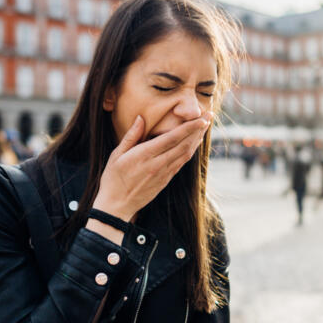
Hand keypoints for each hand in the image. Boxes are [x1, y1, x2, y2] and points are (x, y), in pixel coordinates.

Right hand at [94, 113, 212, 219]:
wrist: (117, 206)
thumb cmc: (113, 179)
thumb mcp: (116, 155)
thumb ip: (131, 136)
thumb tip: (141, 118)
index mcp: (144, 155)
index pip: (172, 138)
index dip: (190, 127)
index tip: (202, 117)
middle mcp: (157, 164)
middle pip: (184, 145)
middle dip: (198, 130)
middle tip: (209, 116)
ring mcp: (163, 174)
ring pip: (185, 154)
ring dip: (197, 140)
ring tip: (205, 127)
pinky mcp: (165, 180)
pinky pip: (181, 163)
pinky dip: (190, 151)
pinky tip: (194, 143)